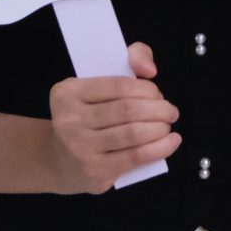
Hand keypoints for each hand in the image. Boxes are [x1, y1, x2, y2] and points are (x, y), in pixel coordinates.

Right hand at [42, 42, 180, 192]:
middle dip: (159, 109)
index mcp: (69, 93)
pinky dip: (159, 148)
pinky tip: (171, 142)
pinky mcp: (95, 171)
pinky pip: (135, 157)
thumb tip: (149, 69)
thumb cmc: (86, 116)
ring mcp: (81, 148)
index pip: (119, 86)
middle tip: (170, 112)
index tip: (157, 95)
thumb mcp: (96, 83)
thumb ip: (130, 58)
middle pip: (128, 110)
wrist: (59, 161)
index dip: (147, 89)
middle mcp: (70, 120)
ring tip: (168, 126)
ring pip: (133, 134)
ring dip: (160, 128)